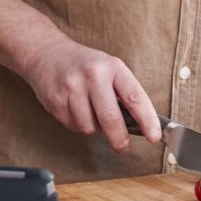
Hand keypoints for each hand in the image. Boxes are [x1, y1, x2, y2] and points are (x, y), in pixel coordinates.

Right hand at [18, 35, 162, 152]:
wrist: (47, 53)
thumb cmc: (85, 64)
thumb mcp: (110, 67)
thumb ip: (124, 92)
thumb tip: (140, 123)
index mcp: (112, 68)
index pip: (134, 97)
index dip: (146, 120)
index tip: (154, 136)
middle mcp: (92, 77)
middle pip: (110, 119)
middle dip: (119, 139)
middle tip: (123, 147)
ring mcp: (71, 89)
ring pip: (90, 128)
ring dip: (95, 128)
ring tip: (92, 112)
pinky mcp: (55, 101)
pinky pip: (73, 127)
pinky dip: (79, 125)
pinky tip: (77, 109)